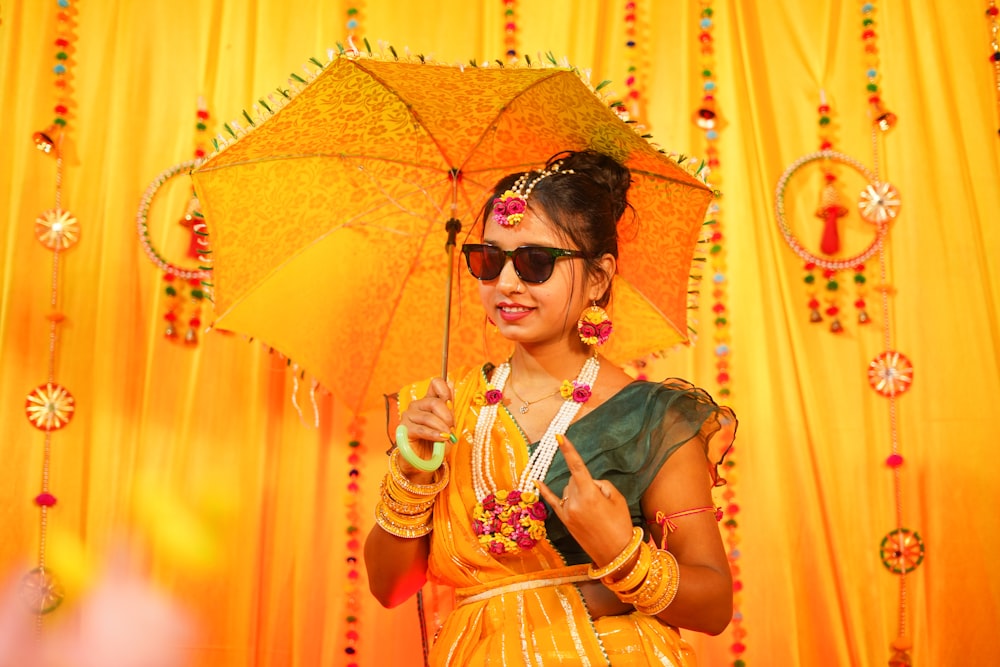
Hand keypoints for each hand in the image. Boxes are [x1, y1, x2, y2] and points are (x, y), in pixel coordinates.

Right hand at [397, 378, 454, 478]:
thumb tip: (451, 382)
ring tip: (447, 436)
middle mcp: (417, 405)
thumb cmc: (437, 442)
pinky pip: (421, 429)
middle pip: (434, 402)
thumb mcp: (447, 424)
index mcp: (428, 401)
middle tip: (451, 428)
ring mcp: (408, 416)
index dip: (445, 390)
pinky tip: (441, 439)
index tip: (451, 403)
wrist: (425, 461)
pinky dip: (434, 434)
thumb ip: (449, 406)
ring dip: (442, 427)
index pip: (435, 383)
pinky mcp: (404, 429)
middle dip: (447, 416)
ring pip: (429, 417)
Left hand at [536, 434, 634, 566]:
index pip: (576, 466)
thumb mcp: (616, 498)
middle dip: (585, 481)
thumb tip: (586, 482)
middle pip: (574, 478)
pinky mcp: (564, 520)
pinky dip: (545, 491)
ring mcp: (567, 512)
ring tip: (594, 510)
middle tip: (601, 500)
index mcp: (589, 494)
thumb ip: (600, 484)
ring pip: (568, 489)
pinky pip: (553, 501)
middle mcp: (574, 501)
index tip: (559, 436)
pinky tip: (537, 481)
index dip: (568, 450)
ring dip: (578, 491)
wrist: (616, 553)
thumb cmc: (620, 524)